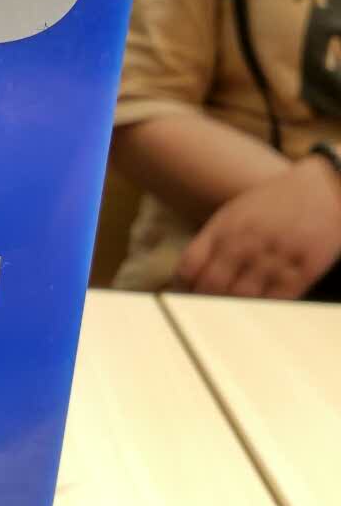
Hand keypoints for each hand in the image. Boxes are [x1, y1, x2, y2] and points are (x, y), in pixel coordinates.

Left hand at [175, 155, 340, 299]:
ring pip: (242, 297)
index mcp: (226, 226)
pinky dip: (263, 308)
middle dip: (202, 303)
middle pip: (212, 284)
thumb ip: (212, 241)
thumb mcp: (235, 212)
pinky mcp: (303, 268)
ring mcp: (275, 255)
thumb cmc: (275, 203)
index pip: (190, 264)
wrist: (324, 188)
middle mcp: (248, 241)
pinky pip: (277, 299)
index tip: (181, 297)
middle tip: (201, 313)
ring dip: (230, 310)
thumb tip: (187, 276)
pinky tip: (257, 310)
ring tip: (226, 317)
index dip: (181, 286)